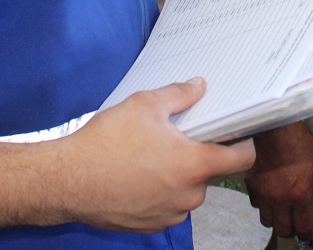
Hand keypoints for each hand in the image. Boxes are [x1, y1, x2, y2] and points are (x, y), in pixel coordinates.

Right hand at [55, 78, 254, 231]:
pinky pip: (167, 206)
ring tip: (152, 157)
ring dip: (178, 176)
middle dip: (199, 157)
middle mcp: (188, 195)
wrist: (67, 180)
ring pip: (187, 191)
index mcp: (194, 165)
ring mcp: (169, 214)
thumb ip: (179, 95)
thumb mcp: (144, 105)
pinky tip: (138, 176)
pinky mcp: (150, 226)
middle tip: (178, 138)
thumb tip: (199, 86)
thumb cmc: (107, 142)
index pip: (242, 159)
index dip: (245, 144)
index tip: (239, 134)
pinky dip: (160, 192)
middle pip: (210, 174)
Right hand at [244, 122, 312, 239]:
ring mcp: (264, 195)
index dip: (307, 233)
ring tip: (282, 211)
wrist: (273, 128)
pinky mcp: (251, 187)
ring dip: (276, 219)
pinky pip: (256, 205)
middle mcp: (280, 200)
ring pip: (267, 221)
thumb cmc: (298, 144)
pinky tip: (270, 196)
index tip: (309, 231)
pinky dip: (264, 205)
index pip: (303, 227)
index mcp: (299, 196)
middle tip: (296, 222)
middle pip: (283, 229)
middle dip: (291, 229)